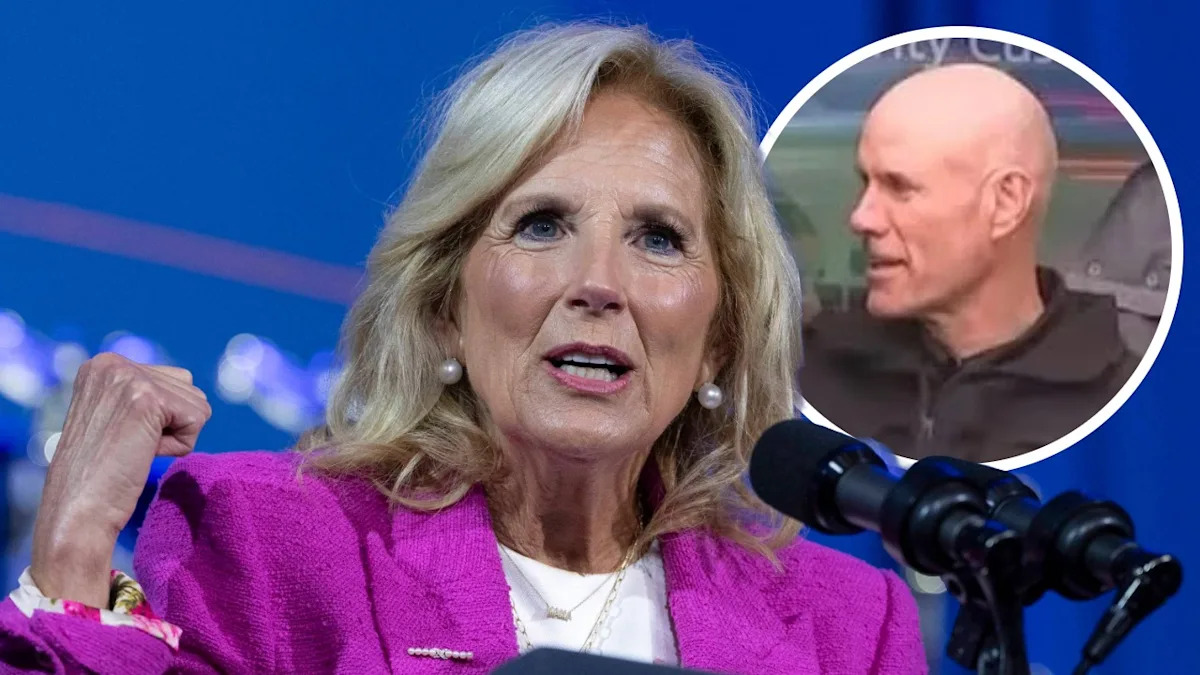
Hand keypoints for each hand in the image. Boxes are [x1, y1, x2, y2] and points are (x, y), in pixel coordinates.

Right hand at [31, 352, 210, 606]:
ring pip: (197, 404)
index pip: (172, 381)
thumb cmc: (99, 474)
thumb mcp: (115, 416)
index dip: (158, 420)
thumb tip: (185, 378)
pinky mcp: (148, 398)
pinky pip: (197, 419)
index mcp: (103, 364)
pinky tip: (143, 454)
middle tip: (128, 447)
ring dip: (175, 436)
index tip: (122, 438)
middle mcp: (112, 363)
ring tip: (134, 450)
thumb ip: (144, 391)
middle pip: (189, 388)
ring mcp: (129, 377)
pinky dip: (179, 446)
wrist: (77, 510)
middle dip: (170, 426)